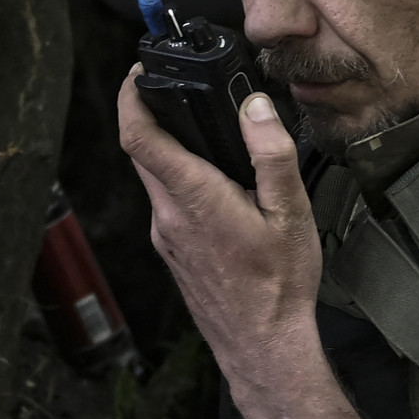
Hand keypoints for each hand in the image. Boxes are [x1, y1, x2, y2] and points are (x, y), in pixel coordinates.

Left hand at [117, 72, 323, 375]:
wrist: (263, 346)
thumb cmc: (277, 288)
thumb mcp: (290, 214)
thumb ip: (270, 154)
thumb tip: (254, 107)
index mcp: (194, 199)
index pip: (138, 136)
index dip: (129, 96)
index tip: (137, 73)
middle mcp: (168, 217)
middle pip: (142, 152)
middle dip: (153, 115)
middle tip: (177, 92)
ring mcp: (165, 237)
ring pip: (155, 179)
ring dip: (172, 152)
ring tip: (208, 139)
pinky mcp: (171, 251)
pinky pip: (167, 204)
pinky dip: (182, 183)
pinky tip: (219, 190)